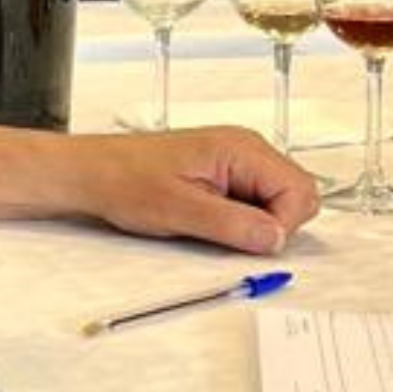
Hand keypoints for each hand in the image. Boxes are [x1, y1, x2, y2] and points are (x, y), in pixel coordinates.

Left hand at [65, 127, 318, 254]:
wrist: (93, 173)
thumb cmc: (125, 179)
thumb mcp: (180, 210)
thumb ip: (233, 225)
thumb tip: (274, 238)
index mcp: (241, 148)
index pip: (299, 190)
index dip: (282, 225)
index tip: (252, 243)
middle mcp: (245, 149)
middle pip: (297, 194)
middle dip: (276, 225)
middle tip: (234, 237)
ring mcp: (237, 162)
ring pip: (278, 202)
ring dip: (257, 224)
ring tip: (214, 225)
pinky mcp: (226, 176)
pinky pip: (255, 203)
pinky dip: (242, 221)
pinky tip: (211, 221)